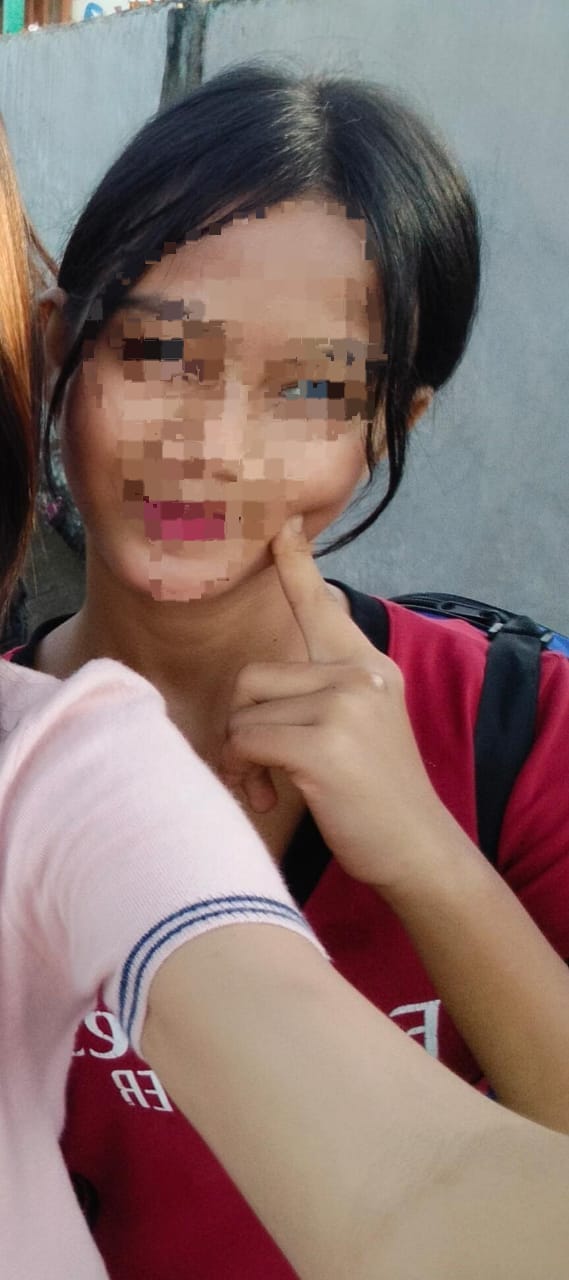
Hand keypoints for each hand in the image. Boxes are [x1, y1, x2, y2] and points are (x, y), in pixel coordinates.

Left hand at [219, 516, 449, 892]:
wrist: (418, 848)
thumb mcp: (363, 725)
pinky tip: (267, 795)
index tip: (282, 527)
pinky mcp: (323, 743)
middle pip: (250, 676)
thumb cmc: (376, 796)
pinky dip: (244, 773)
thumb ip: (325, 691)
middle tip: (255, 767)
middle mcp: (359, 674)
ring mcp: (343, 705)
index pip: (322, 606)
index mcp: (367, 665)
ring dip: (239, 755)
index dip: (295, 567)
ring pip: (243, 713)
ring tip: (265, 784)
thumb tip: (255, 690)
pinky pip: (245, 742)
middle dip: (240, 726)